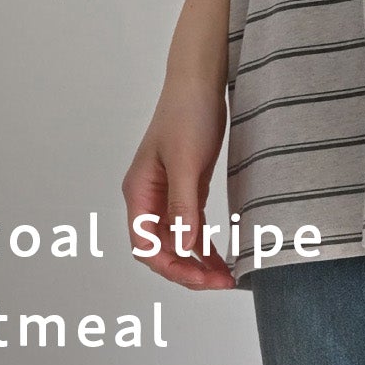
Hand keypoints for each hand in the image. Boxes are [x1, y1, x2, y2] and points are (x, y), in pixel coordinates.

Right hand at [121, 71, 237, 289]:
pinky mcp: (187, 187)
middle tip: (221, 283)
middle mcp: (149, 198)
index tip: (201, 278)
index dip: (172, 267)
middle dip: (188, 270)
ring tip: (226, 280)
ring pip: (178, 241)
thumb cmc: (187, 112)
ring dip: (198, 262)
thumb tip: (185, 246)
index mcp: (139, 192)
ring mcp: (168, 194)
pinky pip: (192, 226)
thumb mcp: (187, 160)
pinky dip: (204, 245)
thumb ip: (183, 204)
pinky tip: (221, 261)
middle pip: (161, 249)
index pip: (147, 245)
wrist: (201, 81)